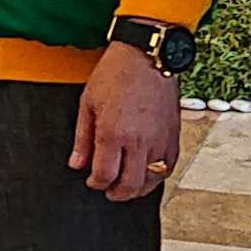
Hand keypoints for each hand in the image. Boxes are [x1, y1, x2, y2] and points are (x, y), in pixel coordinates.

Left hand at [74, 43, 184, 200]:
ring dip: (136, 189)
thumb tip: (77, 165)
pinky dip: (156, 177)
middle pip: (128, 185)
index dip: (96, 183)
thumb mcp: (87, 103)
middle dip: (115, 193)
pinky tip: (145, 174)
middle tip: (108, 190)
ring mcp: (159, 141)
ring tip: (125, 185)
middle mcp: (139, 142)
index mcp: (113, 133)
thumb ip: (82, 138)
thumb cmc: (115, 74)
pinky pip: (167, 168)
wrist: (147, 57)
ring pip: (150, 181)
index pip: (104, 175)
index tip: (92, 180)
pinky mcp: (174, 137)